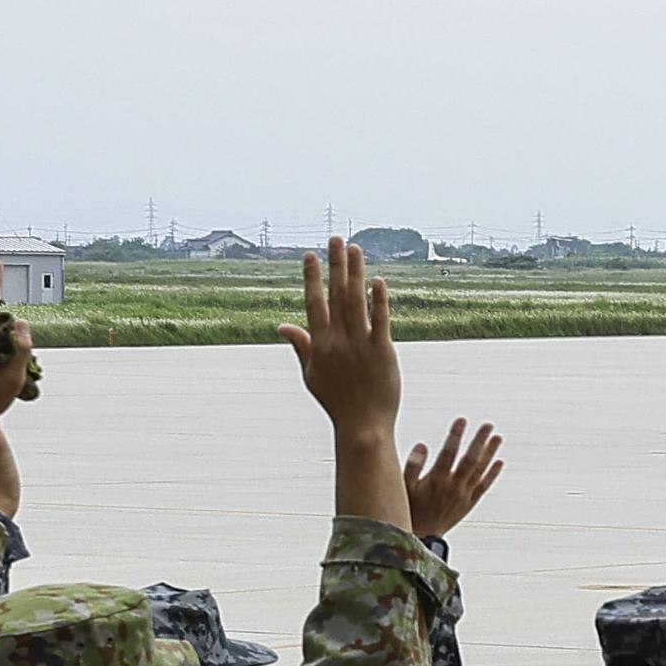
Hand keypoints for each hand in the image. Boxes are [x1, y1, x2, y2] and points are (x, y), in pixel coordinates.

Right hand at [278, 239, 401, 437]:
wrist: (362, 426)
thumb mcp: (312, 375)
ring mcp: (360, 345)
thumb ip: (300, 346)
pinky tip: (377, 280)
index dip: (311, 278)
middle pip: (335, 295)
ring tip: (354, 249)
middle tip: (336, 239)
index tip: (310, 255)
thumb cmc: (337, 402)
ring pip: (356, 302)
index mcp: (319, 345)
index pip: (313, 303)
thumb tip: (283, 325)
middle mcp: (338, 341)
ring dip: (354, 274)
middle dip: (335, 266)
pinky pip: (380, 322)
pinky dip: (379, 301)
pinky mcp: (383, 353)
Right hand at [403, 419, 505, 539]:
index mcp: (437, 480)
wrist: (421, 537)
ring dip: (489, 453)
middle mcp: (454, 486)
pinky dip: (492, 474)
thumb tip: (422, 445)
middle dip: (479, 440)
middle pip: (470, 459)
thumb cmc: (409, 509)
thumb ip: (412, 466)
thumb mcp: (404, 488)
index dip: (456, 435)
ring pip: (480, 471)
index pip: (449, 452)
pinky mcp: (469, 502)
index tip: (462, 420)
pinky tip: (499, 462)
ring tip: (498, 438)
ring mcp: (464, 494)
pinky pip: (483, 486)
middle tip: (488, 425)